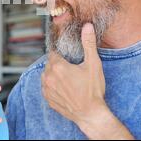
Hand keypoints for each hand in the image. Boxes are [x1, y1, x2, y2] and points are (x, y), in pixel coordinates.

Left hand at [41, 23, 132, 138]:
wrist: (91, 114)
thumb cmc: (93, 90)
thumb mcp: (93, 64)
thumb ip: (88, 43)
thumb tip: (87, 26)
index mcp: (58, 66)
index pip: (53, 53)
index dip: (61, 54)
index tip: (68, 58)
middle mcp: (49, 77)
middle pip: (50, 64)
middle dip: (58, 65)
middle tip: (71, 69)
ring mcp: (47, 90)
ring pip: (46, 76)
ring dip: (54, 75)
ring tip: (68, 79)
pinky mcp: (48, 100)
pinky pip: (46, 88)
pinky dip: (53, 87)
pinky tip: (64, 89)